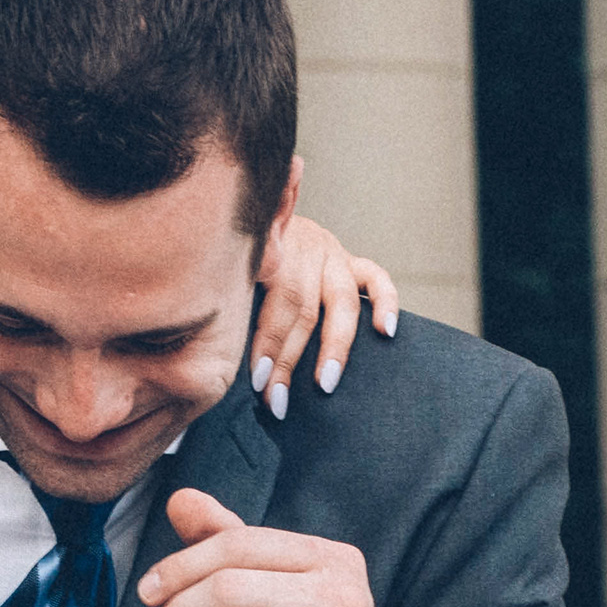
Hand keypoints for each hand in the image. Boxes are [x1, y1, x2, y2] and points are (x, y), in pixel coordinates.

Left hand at [245, 210, 400, 421]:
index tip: (258, 381)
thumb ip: (230, 291)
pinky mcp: (352, 261)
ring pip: (341, 301)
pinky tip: (385, 331)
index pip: (273, 302)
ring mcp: (331, 253)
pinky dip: (386, 303)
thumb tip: (219, 342)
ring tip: (325, 383)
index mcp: (268, 246)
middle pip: (302, 308)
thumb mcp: (225, 264)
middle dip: (289, 359)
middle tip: (278, 399)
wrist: (256, 207)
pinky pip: (376, 278)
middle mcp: (304, 247)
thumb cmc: (236, 255)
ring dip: (334, 346)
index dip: (267, 343)